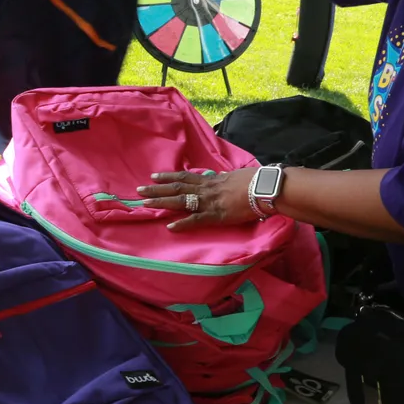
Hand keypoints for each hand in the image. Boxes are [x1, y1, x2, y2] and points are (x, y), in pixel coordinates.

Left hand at [136, 167, 258, 230]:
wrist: (265, 187)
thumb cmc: (255, 180)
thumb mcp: (235, 176)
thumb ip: (223, 179)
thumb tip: (218, 178)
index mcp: (211, 180)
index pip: (185, 177)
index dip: (168, 177)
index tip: (154, 176)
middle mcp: (206, 189)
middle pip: (177, 187)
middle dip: (157, 189)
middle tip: (139, 190)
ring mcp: (209, 202)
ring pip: (181, 201)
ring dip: (162, 202)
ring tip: (146, 204)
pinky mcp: (216, 215)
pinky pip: (196, 220)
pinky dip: (183, 223)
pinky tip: (170, 227)